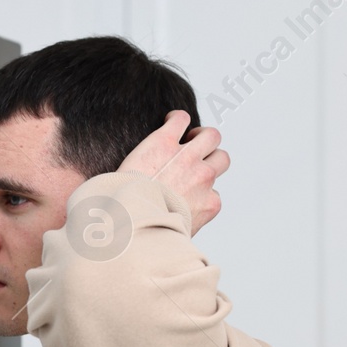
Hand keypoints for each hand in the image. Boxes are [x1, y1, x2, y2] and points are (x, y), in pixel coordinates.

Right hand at [117, 110, 230, 234]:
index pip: (180, 118)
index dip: (178, 121)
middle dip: (205, 140)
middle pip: (212, 135)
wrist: (137, 229)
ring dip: (214, 163)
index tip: (175, 125)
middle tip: (195, 148)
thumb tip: (149, 161)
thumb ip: (146, 157)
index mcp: (161, 144)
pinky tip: (192, 206)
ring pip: (222, 159)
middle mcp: (187, 156)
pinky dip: (206, 198)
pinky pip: (216, 194)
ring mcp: (203, 178)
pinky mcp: (211, 202)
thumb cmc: (124, 203)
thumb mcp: (127, 169)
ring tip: (200, 174)